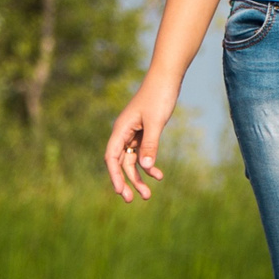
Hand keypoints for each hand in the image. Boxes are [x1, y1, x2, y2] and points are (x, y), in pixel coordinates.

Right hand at [104, 75, 179, 199]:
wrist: (166, 79)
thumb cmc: (159, 96)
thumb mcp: (156, 122)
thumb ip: (151, 144)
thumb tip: (145, 166)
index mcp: (121, 129)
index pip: (112, 157)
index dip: (114, 175)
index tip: (120, 191)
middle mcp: (124, 133)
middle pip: (120, 163)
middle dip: (126, 181)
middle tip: (132, 199)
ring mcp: (133, 134)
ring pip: (132, 161)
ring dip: (139, 177)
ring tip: (148, 195)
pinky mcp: (144, 133)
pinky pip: (143, 153)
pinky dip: (149, 165)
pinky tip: (158, 175)